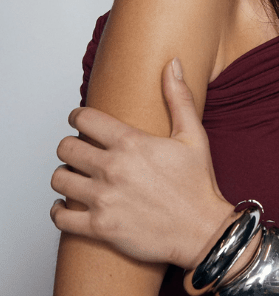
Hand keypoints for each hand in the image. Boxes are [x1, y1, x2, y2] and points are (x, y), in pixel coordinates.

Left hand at [50, 58, 234, 267]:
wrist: (203, 231)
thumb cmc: (198, 186)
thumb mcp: (193, 136)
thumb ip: (178, 98)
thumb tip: (171, 64)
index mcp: (131, 143)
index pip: (83, 119)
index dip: (77, 118)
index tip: (80, 123)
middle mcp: (112, 169)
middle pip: (65, 148)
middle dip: (71, 147)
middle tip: (81, 153)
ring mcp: (104, 199)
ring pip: (59, 179)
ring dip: (65, 177)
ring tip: (76, 178)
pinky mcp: (100, 227)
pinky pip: (60, 217)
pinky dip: (59, 211)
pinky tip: (67, 206)